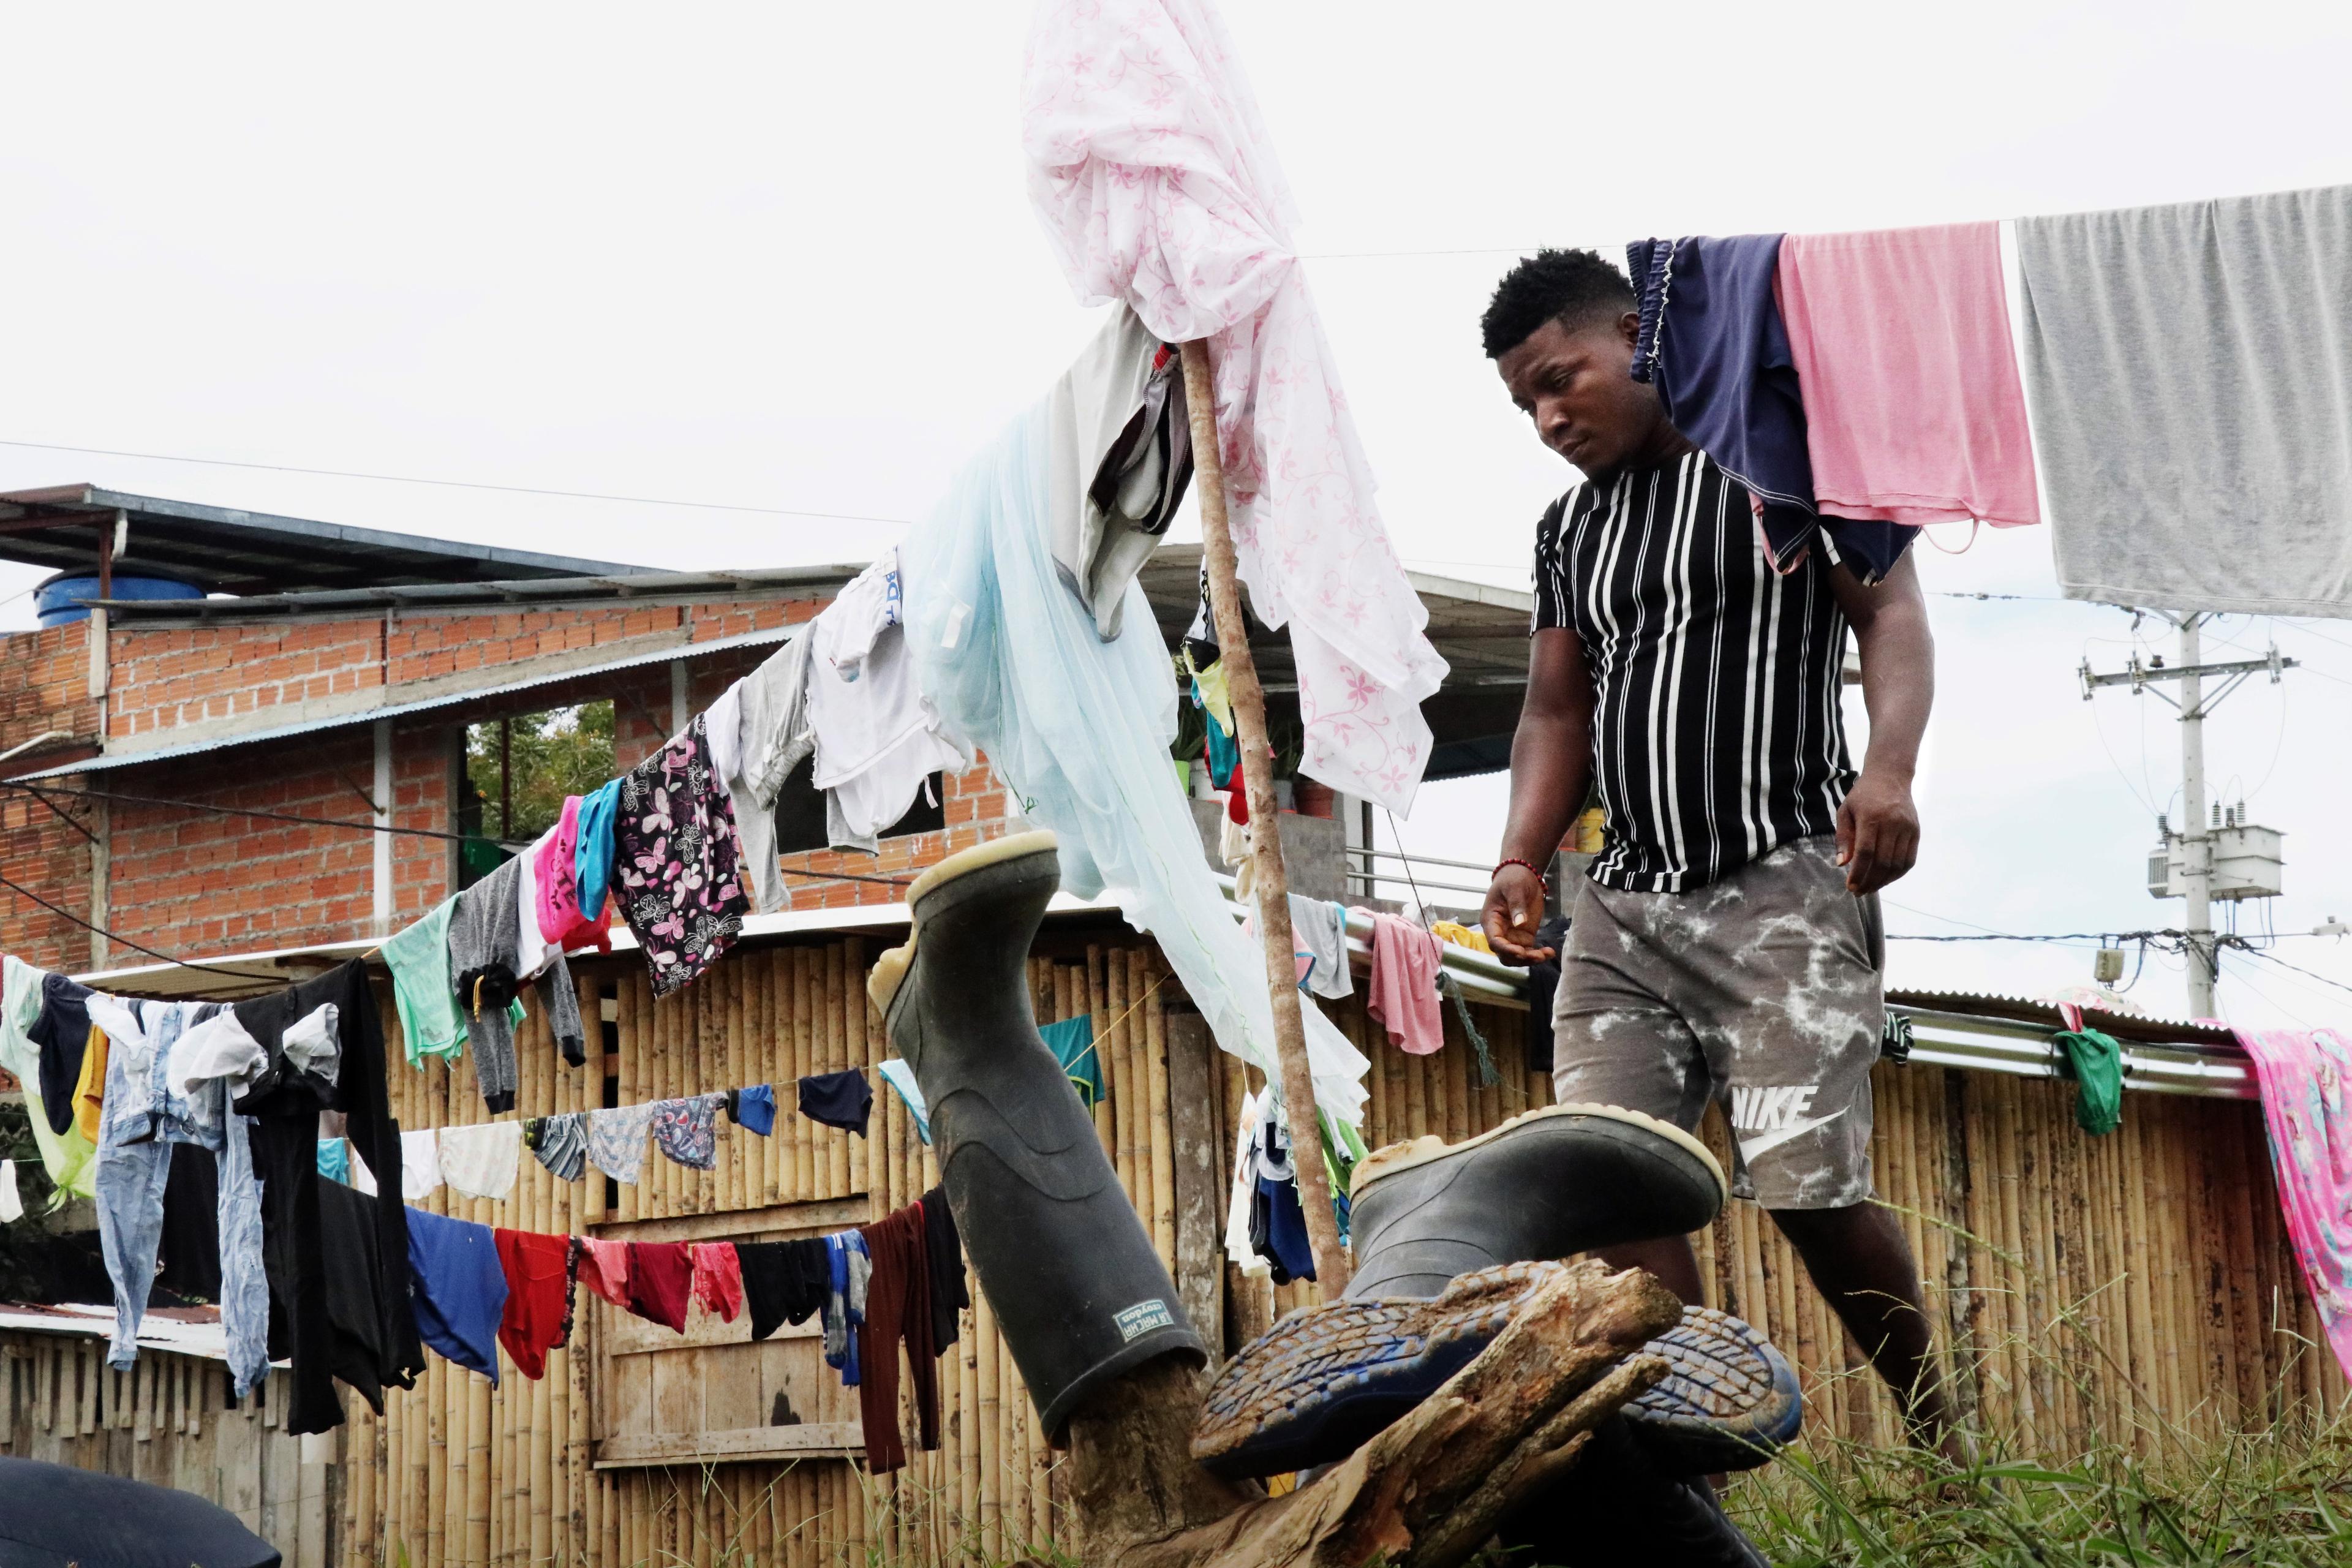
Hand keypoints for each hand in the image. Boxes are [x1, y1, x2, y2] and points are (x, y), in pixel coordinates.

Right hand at [1482, 863, 1554, 965]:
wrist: (1523, 875)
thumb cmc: (1514, 878)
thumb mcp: (1515, 888)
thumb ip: (1517, 905)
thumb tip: (1520, 924)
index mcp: (1491, 920)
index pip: (1494, 941)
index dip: (1505, 949)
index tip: (1520, 952)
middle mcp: (1499, 932)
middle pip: (1504, 954)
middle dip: (1520, 958)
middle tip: (1537, 956)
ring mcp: (1512, 935)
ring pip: (1517, 957)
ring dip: (1530, 959)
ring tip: (1547, 954)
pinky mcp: (1524, 936)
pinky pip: (1529, 951)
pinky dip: (1538, 955)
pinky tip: (1550, 952)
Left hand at [1835, 769, 1918, 893]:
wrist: (1890, 778)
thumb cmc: (1863, 797)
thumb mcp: (1845, 811)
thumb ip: (1843, 838)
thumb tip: (1842, 864)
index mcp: (1871, 818)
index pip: (1865, 853)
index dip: (1858, 873)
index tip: (1851, 887)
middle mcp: (1892, 823)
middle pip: (1882, 862)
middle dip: (1870, 881)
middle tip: (1859, 891)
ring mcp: (1907, 828)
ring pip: (1897, 864)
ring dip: (1884, 881)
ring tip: (1871, 887)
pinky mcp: (1916, 831)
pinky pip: (1909, 860)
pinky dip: (1898, 873)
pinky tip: (1886, 879)